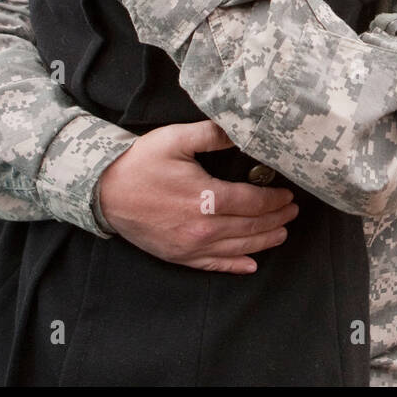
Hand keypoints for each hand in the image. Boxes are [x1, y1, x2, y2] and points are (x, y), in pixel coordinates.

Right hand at [98, 120, 298, 273]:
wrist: (104, 190)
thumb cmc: (140, 162)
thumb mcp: (176, 139)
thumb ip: (213, 134)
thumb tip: (242, 130)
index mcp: (206, 197)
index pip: (253, 202)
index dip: (274, 200)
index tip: (288, 195)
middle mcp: (202, 227)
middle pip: (250, 227)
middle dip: (276, 219)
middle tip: (292, 212)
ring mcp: (190, 246)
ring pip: (237, 247)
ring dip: (264, 241)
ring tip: (282, 233)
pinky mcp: (178, 256)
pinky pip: (213, 265)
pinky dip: (234, 266)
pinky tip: (250, 266)